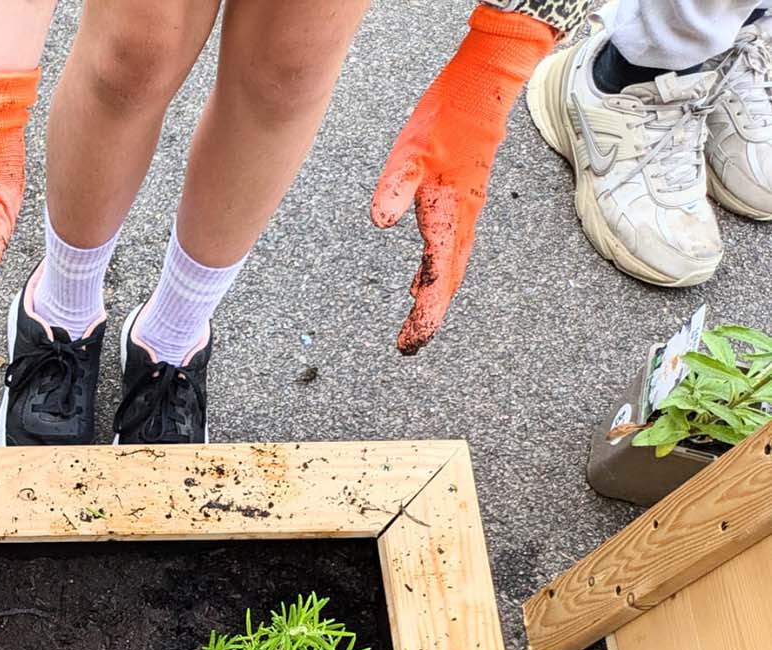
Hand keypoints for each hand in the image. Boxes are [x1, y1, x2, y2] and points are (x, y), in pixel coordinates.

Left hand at [372, 8, 556, 353]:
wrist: (482, 91)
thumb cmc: (445, 120)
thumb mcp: (409, 153)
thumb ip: (395, 188)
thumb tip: (379, 219)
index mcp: (450, 217)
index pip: (436, 279)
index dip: (424, 315)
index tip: (409, 342)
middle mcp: (462, 222)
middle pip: (446, 283)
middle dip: (428, 318)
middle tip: (408, 346)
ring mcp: (465, 214)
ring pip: (450, 269)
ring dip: (433, 299)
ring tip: (414, 326)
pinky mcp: (462, 203)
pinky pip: (449, 251)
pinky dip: (434, 274)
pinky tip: (417, 283)